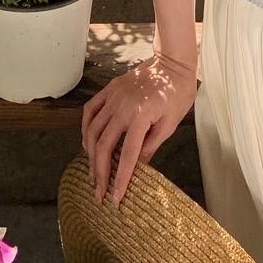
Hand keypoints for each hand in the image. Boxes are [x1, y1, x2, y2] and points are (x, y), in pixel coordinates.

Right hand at [80, 51, 197, 205]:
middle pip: (103, 146)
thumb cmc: (177, 92)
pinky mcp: (109, 90)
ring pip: (92, 131)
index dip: (120, 180)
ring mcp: (113, 97)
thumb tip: (138, 167)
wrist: (172, 62)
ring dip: (90, 155)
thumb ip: (151, 145)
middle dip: (99, 174)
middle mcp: (122, 108)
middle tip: (99, 194)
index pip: (126, 156)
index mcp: (140, 117)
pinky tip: (87, 143)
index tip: (115, 199)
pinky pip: (90, 111)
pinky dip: (85, 129)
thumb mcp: (171, 123)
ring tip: (93, 174)